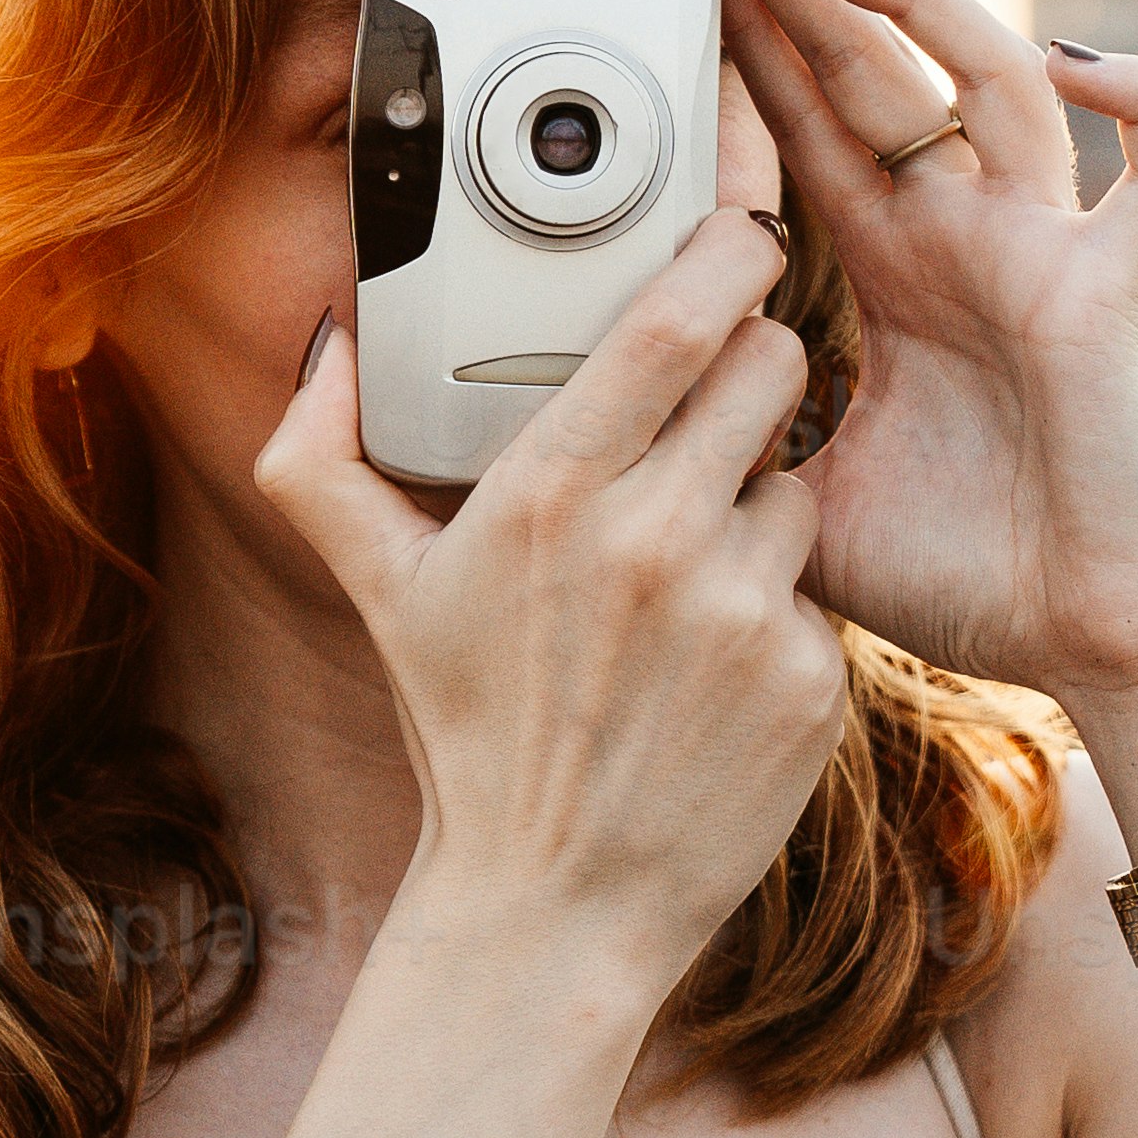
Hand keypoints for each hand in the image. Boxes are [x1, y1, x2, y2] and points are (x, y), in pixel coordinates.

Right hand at [253, 205, 847, 1008]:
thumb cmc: (471, 735)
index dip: (726, 251)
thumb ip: (320, 459)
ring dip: (759, 500)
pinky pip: (817, 590)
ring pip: (797, 481)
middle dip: (754, 367)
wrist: (557, 903)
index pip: (673, 320)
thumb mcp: (377, 594)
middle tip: (714, 412)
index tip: (739, 234)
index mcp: (549, 496)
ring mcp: (742, 612)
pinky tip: (715, 661)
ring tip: (689, 573)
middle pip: (773, 366)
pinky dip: (777, 609)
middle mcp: (654, 541)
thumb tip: (326, 348)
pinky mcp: (810, 678)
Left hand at [710, 0, 1137, 711]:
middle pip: (870, 63)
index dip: (739, 37)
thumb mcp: (798, 497)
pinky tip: (1077, 66)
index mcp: (890, 267)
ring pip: (991, 75)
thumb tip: (619, 421)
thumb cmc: (973, 579)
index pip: (796, 120)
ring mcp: (1044, 248)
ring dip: (911, 2)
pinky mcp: (1115, 293)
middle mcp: (964, 232)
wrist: (1094, 653)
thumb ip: (733, 432)